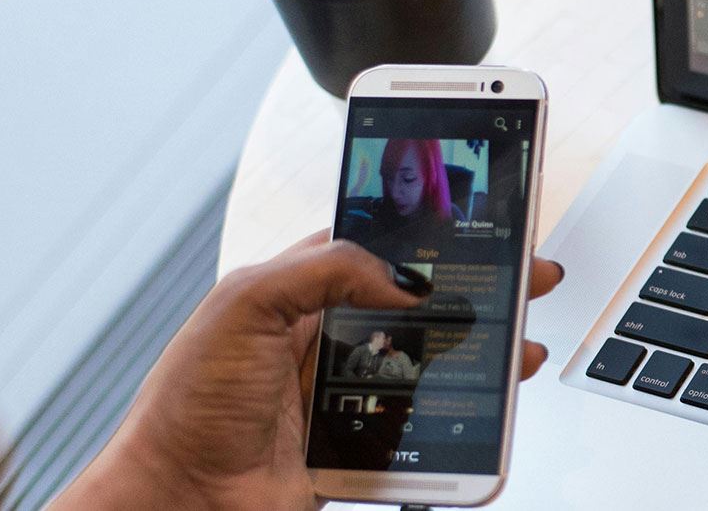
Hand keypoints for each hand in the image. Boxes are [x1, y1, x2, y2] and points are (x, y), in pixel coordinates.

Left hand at [56, 232, 562, 508]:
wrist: (180, 501)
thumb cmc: (186, 408)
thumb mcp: (244, 305)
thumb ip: (323, 270)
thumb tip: (401, 279)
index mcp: (298, 293)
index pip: (378, 248)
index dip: (430, 236)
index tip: (479, 225)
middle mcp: (326, 340)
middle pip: (421, 307)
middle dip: (478, 293)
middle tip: (527, 281)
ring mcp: (347, 395)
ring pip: (433, 367)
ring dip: (482, 359)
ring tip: (519, 352)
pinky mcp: (361, 446)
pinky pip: (424, 430)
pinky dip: (460, 423)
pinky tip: (485, 411)